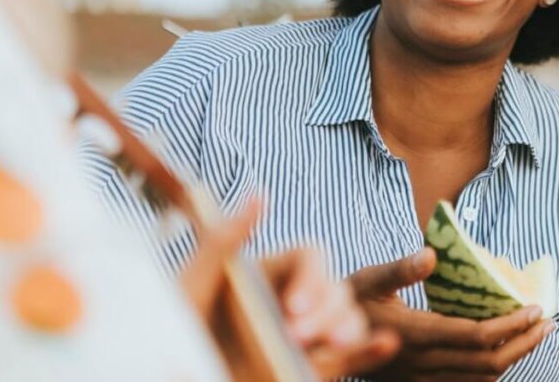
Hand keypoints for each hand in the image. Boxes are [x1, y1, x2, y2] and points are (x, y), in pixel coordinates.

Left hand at [181, 198, 397, 379]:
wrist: (172, 370)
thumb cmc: (173, 331)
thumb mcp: (191, 286)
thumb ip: (222, 242)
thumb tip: (258, 194)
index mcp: (269, 272)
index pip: (311, 257)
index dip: (312, 277)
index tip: (293, 307)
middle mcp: (292, 301)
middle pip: (336, 287)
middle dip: (327, 309)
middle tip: (296, 336)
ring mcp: (305, 336)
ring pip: (348, 319)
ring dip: (350, 327)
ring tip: (332, 348)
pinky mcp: (312, 369)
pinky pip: (352, 357)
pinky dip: (371, 350)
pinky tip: (385, 343)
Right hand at [348, 248, 554, 380]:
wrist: (319, 339)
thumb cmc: (345, 301)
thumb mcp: (367, 278)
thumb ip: (400, 268)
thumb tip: (431, 254)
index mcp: (413, 334)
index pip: (474, 336)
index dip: (509, 326)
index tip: (534, 308)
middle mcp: (421, 363)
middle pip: (486, 364)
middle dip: (522, 343)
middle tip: (546, 322)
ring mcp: (421, 379)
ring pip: (479, 379)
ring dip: (513, 358)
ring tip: (535, 334)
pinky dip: (492, 370)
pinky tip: (504, 351)